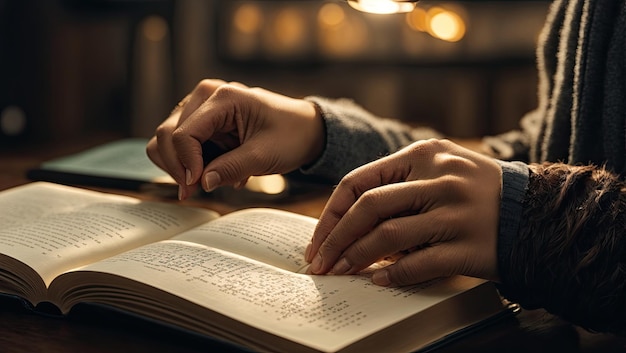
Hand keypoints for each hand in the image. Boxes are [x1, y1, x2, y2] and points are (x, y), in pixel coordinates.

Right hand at [146, 79, 324, 199]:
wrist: (305, 130)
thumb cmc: (291, 135)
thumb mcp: (265, 155)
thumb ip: (231, 168)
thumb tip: (202, 183)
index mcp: (223, 97)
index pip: (183, 133)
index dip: (186, 164)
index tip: (198, 186)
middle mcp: (206, 96)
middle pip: (166, 134)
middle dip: (178, 167)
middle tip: (196, 191)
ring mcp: (200, 107)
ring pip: (165, 140)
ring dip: (181, 166)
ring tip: (209, 180)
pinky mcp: (201, 122)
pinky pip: (179, 145)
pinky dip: (190, 163)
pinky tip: (215, 171)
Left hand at [305, 139, 501, 285]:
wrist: (537, 212)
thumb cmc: (477, 192)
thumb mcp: (440, 169)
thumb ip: (398, 185)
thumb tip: (346, 221)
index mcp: (424, 155)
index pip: (359, 181)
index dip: (331, 214)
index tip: (318, 239)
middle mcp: (439, 179)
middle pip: (368, 208)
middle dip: (336, 239)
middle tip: (321, 263)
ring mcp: (456, 212)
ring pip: (388, 236)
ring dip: (357, 258)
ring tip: (343, 273)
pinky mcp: (470, 245)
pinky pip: (419, 263)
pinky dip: (394, 275)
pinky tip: (380, 280)